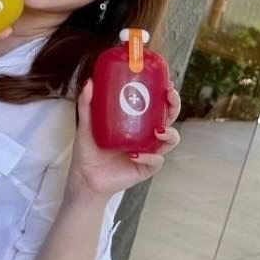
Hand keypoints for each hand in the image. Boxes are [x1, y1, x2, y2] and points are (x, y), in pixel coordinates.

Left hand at [66, 78, 181, 198]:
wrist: (84, 177)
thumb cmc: (88, 149)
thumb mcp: (87, 124)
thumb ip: (87, 104)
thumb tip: (89, 83)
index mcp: (137, 121)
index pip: (157, 104)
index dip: (166, 94)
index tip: (167, 83)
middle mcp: (146, 135)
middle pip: (170, 119)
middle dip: (174, 107)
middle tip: (169, 97)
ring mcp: (148, 151)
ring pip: (170, 140)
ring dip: (169, 134)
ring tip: (158, 131)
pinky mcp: (146, 168)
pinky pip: (155, 161)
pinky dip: (149, 157)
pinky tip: (135, 155)